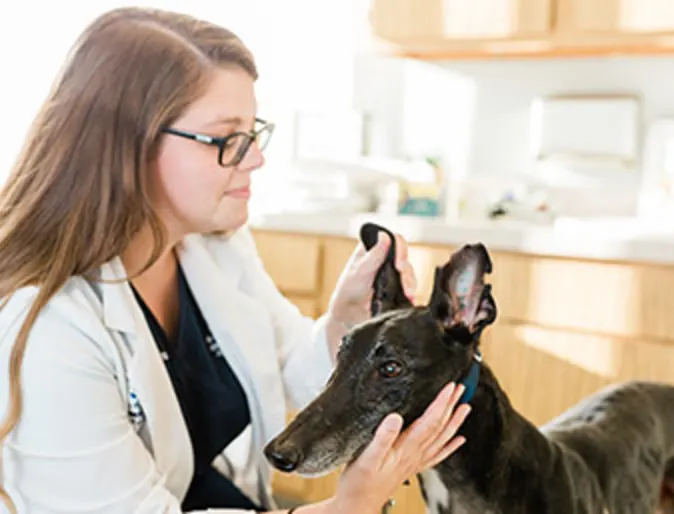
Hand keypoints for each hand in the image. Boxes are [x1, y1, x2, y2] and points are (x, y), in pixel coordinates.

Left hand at [327, 231, 416, 329]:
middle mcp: (384, 258)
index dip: (401, 251)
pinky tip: (411, 299)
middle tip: (405, 285)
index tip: (399, 265)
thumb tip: (384, 235)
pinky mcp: (396, 286)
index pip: (394, 241)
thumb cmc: (348, 288)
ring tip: (408, 295)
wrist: (348, 313)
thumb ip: (374, 254)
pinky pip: (409, 285)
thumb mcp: (360, 270)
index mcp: (373, 248)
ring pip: (408, 272)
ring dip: (410, 283)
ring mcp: (391, 272)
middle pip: (404, 258)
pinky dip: (411, 291)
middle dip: (406, 272)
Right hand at [329, 382, 470, 513]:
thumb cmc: (360, 483)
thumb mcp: (367, 457)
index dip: (441, 403)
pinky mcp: (411, 467)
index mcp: (406, 448)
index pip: (430, 422)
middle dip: (451, 406)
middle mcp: (415, 454)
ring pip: (441, 439)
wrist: (357, 506)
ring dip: (454, 422)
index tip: (450, 387)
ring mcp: (414, 462)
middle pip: (439, 427)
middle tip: (461, 389)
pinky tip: (458, 441)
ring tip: (465, 407)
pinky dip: (449, 446)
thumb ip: (382, 437)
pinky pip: (436, 455)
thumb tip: (395, 416)